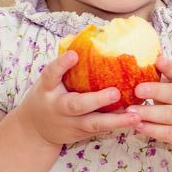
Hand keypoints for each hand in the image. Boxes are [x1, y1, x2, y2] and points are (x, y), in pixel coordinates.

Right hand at [15, 49, 142, 147]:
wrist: (36, 130)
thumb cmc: (48, 95)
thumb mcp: (49, 80)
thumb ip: (64, 65)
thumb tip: (90, 37)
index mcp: (47, 89)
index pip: (51, 74)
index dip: (61, 65)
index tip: (73, 55)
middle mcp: (58, 107)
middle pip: (76, 105)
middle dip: (96, 100)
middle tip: (115, 93)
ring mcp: (71, 124)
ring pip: (93, 123)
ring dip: (116, 120)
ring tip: (135, 115)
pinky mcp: (82, 134)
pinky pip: (101, 130)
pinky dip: (118, 125)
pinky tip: (135, 120)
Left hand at [126, 55, 171, 156]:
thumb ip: (165, 77)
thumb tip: (143, 60)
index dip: (171, 67)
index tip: (158, 60)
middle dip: (156, 91)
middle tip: (137, 89)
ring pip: (169, 114)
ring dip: (149, 112)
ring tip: (131, 110)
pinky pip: (168, 132)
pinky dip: (152, 129)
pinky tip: (138, 125)